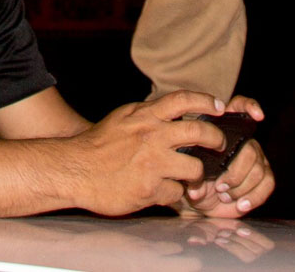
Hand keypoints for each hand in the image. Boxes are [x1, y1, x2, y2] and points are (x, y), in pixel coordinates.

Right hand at [60, 95, 229, 215]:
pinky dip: (172, 195)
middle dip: (216, 139)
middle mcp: (152, 135)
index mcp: (145, 115)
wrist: (74, 170)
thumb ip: (146, 115)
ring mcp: (152, 163)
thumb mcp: (122, 118)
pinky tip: (163, 193)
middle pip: (199, 131)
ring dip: (197, 176)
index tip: (221, 108)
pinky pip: (176, 193)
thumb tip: (171, 112)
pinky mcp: (149, 188)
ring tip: (192, 179)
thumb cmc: (97, 146)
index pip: (183, 99)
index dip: (207, 101)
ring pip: (195, 168)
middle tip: (219, 145)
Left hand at [179, 95, 271, 220]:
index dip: (250, 107)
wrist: (201, 200)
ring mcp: (256, 157)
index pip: (240, 107)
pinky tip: (241, 204)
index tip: (257, 116)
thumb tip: (197, 190)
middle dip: (235, 173)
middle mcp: (242, 140)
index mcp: (222, 129)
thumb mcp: (187, 175)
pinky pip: (268, 183)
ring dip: (241, 187)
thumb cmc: (193, 179)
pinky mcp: (264, 176)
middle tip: (220, 186)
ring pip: (259, 168)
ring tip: (225, 195)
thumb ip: (191, 178)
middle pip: (249, 149)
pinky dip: (254, 196)